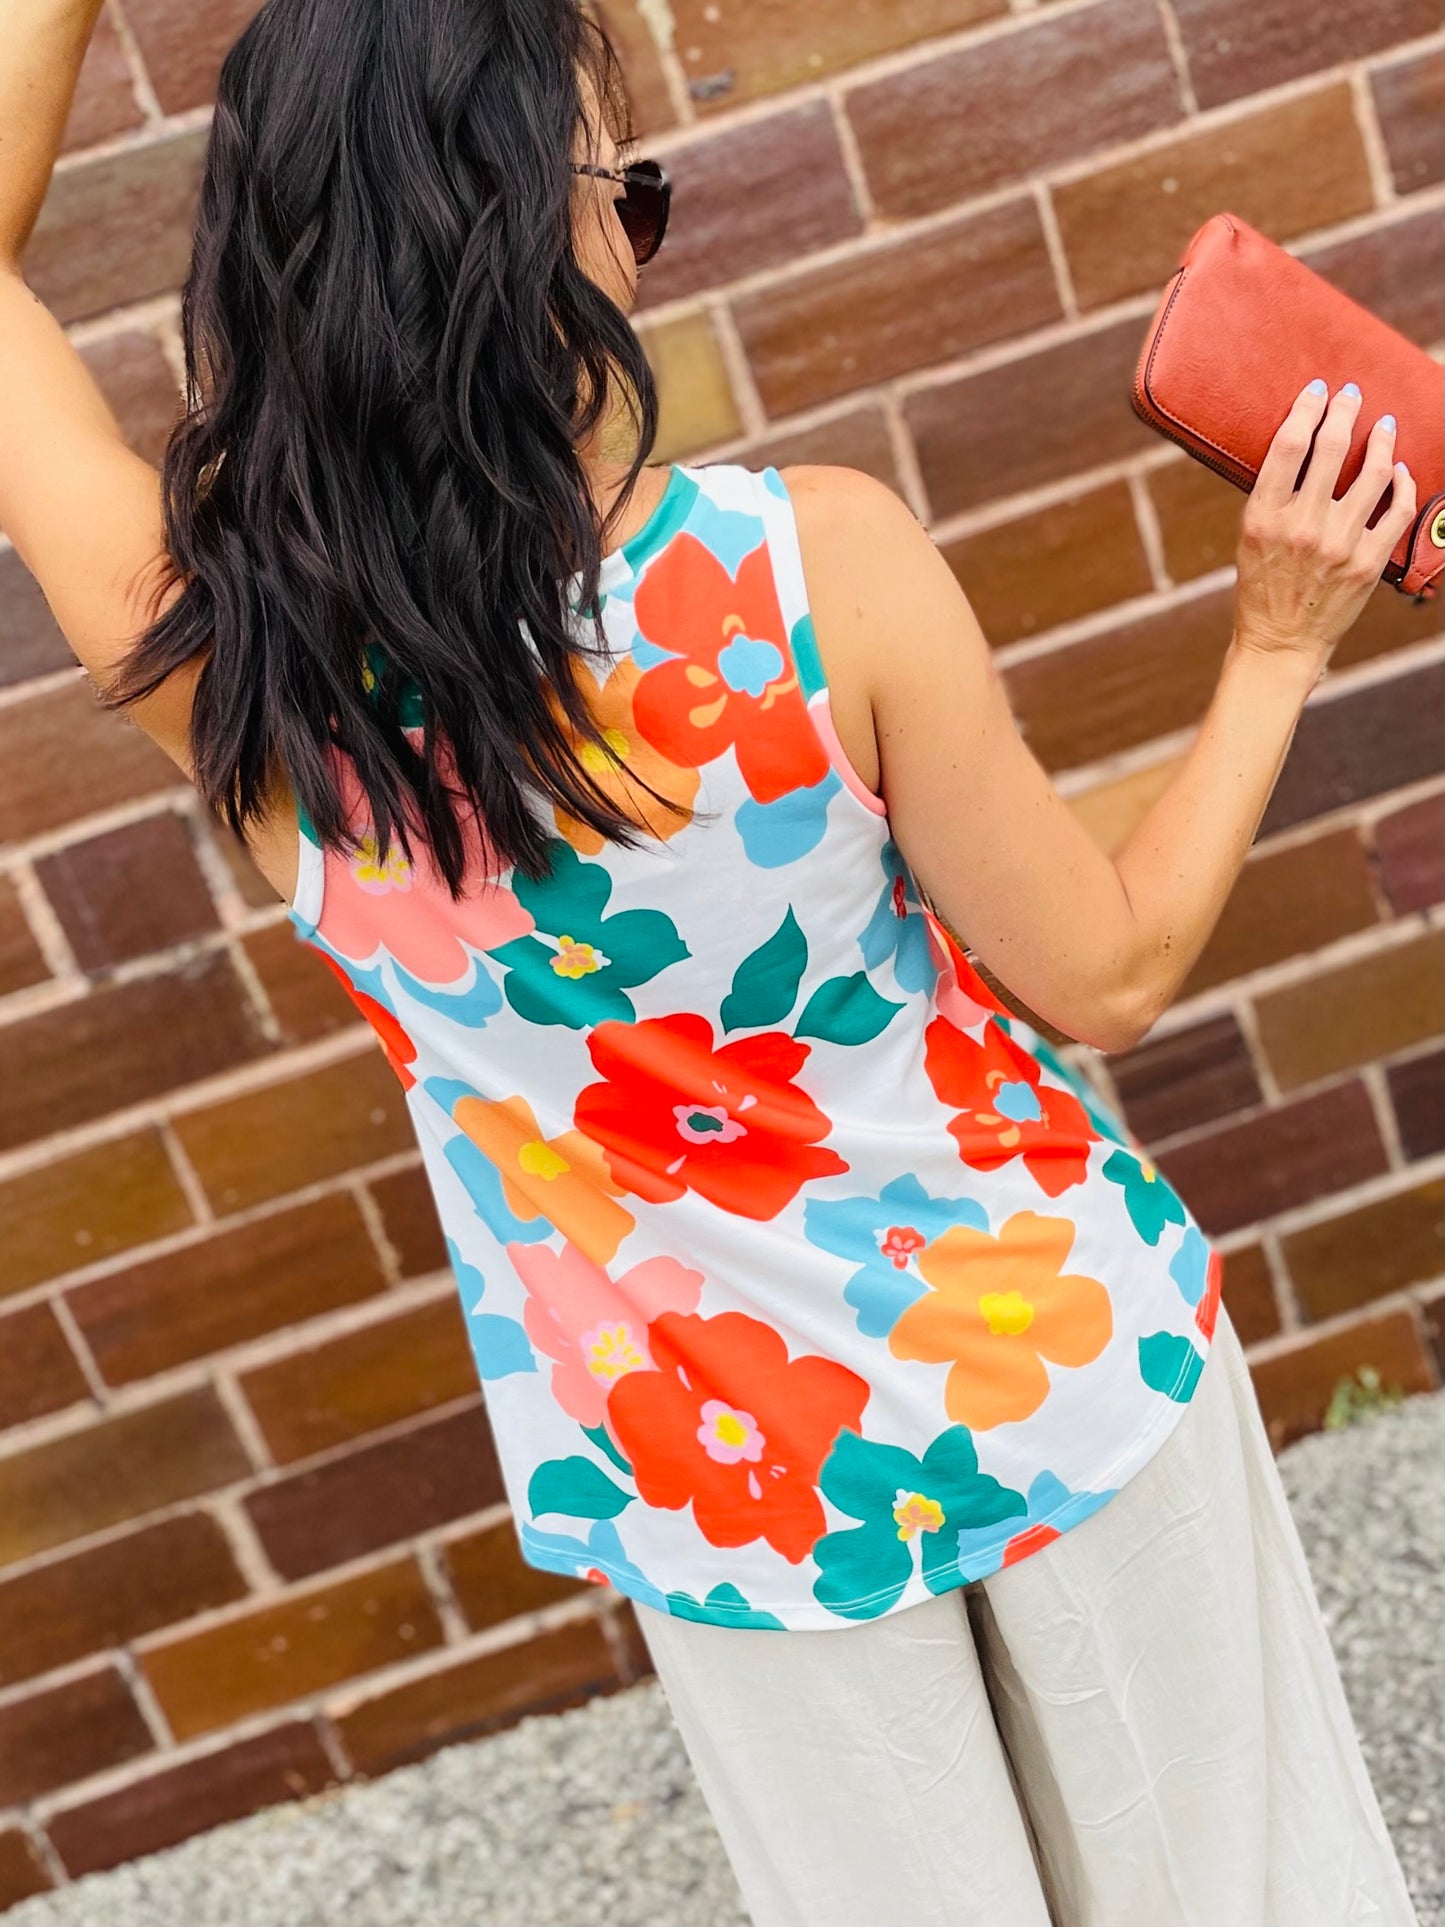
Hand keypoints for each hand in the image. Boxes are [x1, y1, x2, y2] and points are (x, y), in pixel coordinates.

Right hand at [1232, 379, 1417, 669]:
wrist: (1281, 644)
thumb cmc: (1262, 589)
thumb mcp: (1250, 538)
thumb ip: (1274, 496)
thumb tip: (1301, 447)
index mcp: (1264, 517)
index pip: (1290, 445)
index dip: (1307, 408)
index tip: (1318, 391)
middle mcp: (1302, 526)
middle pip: (1331, 448)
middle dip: (1345, 411)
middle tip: (1352, 395)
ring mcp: (1339, 544)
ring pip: (1373, 473)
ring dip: (1382, 441)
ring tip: (1384, 426)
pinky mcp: (1367, 562)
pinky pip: (1396, 510)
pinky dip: (1401, 483)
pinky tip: (1399, 470)